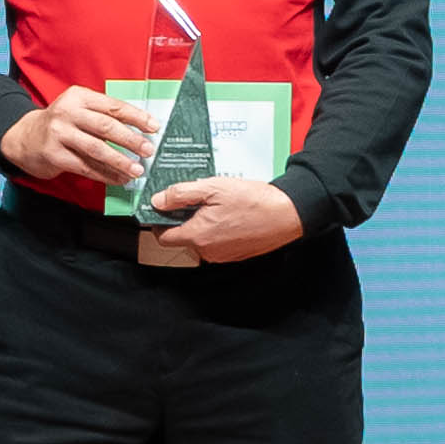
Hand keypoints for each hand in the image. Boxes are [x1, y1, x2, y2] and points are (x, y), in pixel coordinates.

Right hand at [3, 82, 142, 204]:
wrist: (23, 138)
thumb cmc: (60, 124)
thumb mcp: (77, 109)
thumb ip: (102, 115)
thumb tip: (139, 131)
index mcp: (78, 96)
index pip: (113, 106)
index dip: (136, 117)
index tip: (154, 127)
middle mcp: (67, 112)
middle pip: (106, 127)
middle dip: (131, 140)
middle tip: (148, 151)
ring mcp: (59, 134)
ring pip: (97, 149)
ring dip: (120, 161)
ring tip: (137, 170)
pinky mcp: (55, 155)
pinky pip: (86, 167)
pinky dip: (106, 175)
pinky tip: (118, 179)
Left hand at [136, 171, 308, 267]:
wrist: (287, 214)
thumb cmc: (252, 200)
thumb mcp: (213, 188)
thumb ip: (181, 194)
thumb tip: (158, 201)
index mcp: (198, 235)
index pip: (162, 237)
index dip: (158, 221)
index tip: (161, 207)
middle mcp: (207, 251)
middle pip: (181, 237)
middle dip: (182, 218)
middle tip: (194, 198)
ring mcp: (222, 255)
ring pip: (199, 239)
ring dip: (200, 222)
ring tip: (215, 203)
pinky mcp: (234, 254)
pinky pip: (215, 242)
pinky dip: (215, 228)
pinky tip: (227, 212)